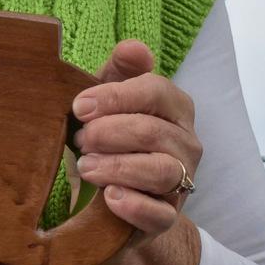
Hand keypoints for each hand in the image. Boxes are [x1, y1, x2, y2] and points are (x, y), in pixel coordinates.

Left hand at [71, 39, 201, 243]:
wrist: (118, 200)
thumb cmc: (113, 139)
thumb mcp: (113, 100)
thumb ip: (121, 71)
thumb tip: (132, 47)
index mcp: (175, 108)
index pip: (154, 92)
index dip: (114, 97)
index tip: (79, 107)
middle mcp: (186, 143)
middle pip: (152, 131)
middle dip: (108, 133)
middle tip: (78, 140)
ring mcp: (182, 182)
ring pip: (160, 171)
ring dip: (117, 167)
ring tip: (86, 167)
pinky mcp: (167, 216)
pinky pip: (159, 214)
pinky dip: (134, 205)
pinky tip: (110, 197)